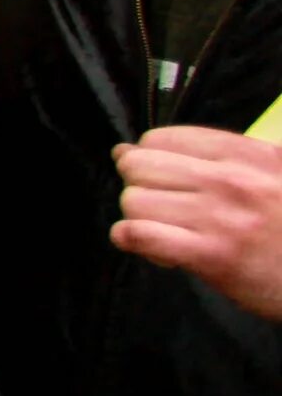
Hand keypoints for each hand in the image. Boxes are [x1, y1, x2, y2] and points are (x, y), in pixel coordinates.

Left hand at [113, 127, 281, 318]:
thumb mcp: (271, 175)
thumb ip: (212, 160)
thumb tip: (128, 150)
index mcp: (247, 155)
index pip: (162, 139)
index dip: (148, 158)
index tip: (158, 177)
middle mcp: (232, 180)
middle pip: (140, 166)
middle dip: (139, 186)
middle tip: (159, 205)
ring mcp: (220, 217)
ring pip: (135, 200)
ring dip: (138, 216)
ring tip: (162, 228)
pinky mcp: (212, 256)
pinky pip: (141, 234)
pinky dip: (130, 239)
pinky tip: (144, 243)